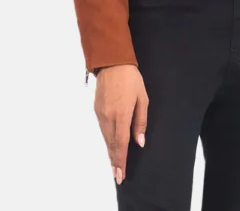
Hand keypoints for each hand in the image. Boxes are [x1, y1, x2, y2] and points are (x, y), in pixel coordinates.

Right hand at [94, 64, 147, 184]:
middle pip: (111, 144)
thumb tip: (139, 141)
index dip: (121, 160)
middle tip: (117, 176)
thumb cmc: (131, 79)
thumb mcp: (142, 98)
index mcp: (122, 115)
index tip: (120, 174)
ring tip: (114, 165)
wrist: (112, 63)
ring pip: (106, 138)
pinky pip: (102, 129)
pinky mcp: (97, 110)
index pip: (121, 144)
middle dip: (114, 161)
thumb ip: (140, 121)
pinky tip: (110, 145)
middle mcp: (109, 117)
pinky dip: (106, 140)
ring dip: (110, 152)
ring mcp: (101, 114)